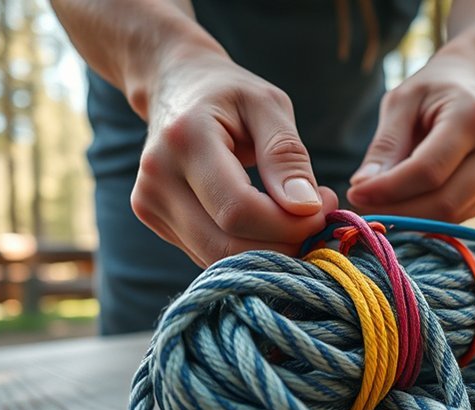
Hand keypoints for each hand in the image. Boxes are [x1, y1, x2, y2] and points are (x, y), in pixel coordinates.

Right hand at [131, 50, 337, 266]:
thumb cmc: (229, 93)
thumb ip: (287, 155)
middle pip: (228, 246)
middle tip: (320, 217)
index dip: (290, 223)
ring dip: (271, 252)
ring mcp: (149, 203)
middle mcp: (157, 178)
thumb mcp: (268, 105)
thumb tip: (306, 208)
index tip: (325, 207)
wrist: (174, 85)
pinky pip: (210, 254)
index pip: (239, 210)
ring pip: (219, 259)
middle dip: (286, 243)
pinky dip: (248, 249)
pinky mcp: (155, 219)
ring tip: (298, 217)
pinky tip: (268, 222)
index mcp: (185, 140)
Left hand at [345, 53, 474, 221]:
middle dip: (399, 212)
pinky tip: (410, 199)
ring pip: (453, 215)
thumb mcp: (401, 102)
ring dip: (412, 218)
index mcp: (474, 116)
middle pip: (444, 201)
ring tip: (383, 202)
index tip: (354, 193)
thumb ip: (385, 146)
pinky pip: (461, 214)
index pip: (428, 170)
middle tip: (365, 207)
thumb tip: (363, 189)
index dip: (389, 190)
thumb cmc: (435, 88)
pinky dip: (430, 215)